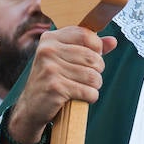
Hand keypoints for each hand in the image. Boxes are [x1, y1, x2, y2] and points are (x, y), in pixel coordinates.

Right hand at [1, 26, 116, 143]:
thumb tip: (113, 41)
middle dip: (97, 71)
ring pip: (93, 76)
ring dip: (95, 86)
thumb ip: (90, 48)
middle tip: (89, 78)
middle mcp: (48, 50)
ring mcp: (50, 69)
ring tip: (86, 88)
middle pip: (93, 58)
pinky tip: (83, 98)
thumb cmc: (53, 80)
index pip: (86, 35)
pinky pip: (88, 92)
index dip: (97, 48)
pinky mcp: (55, 87)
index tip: (93, 58)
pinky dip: (91, 97)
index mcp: (50, 38)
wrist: (31, 108)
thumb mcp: (66, 59)